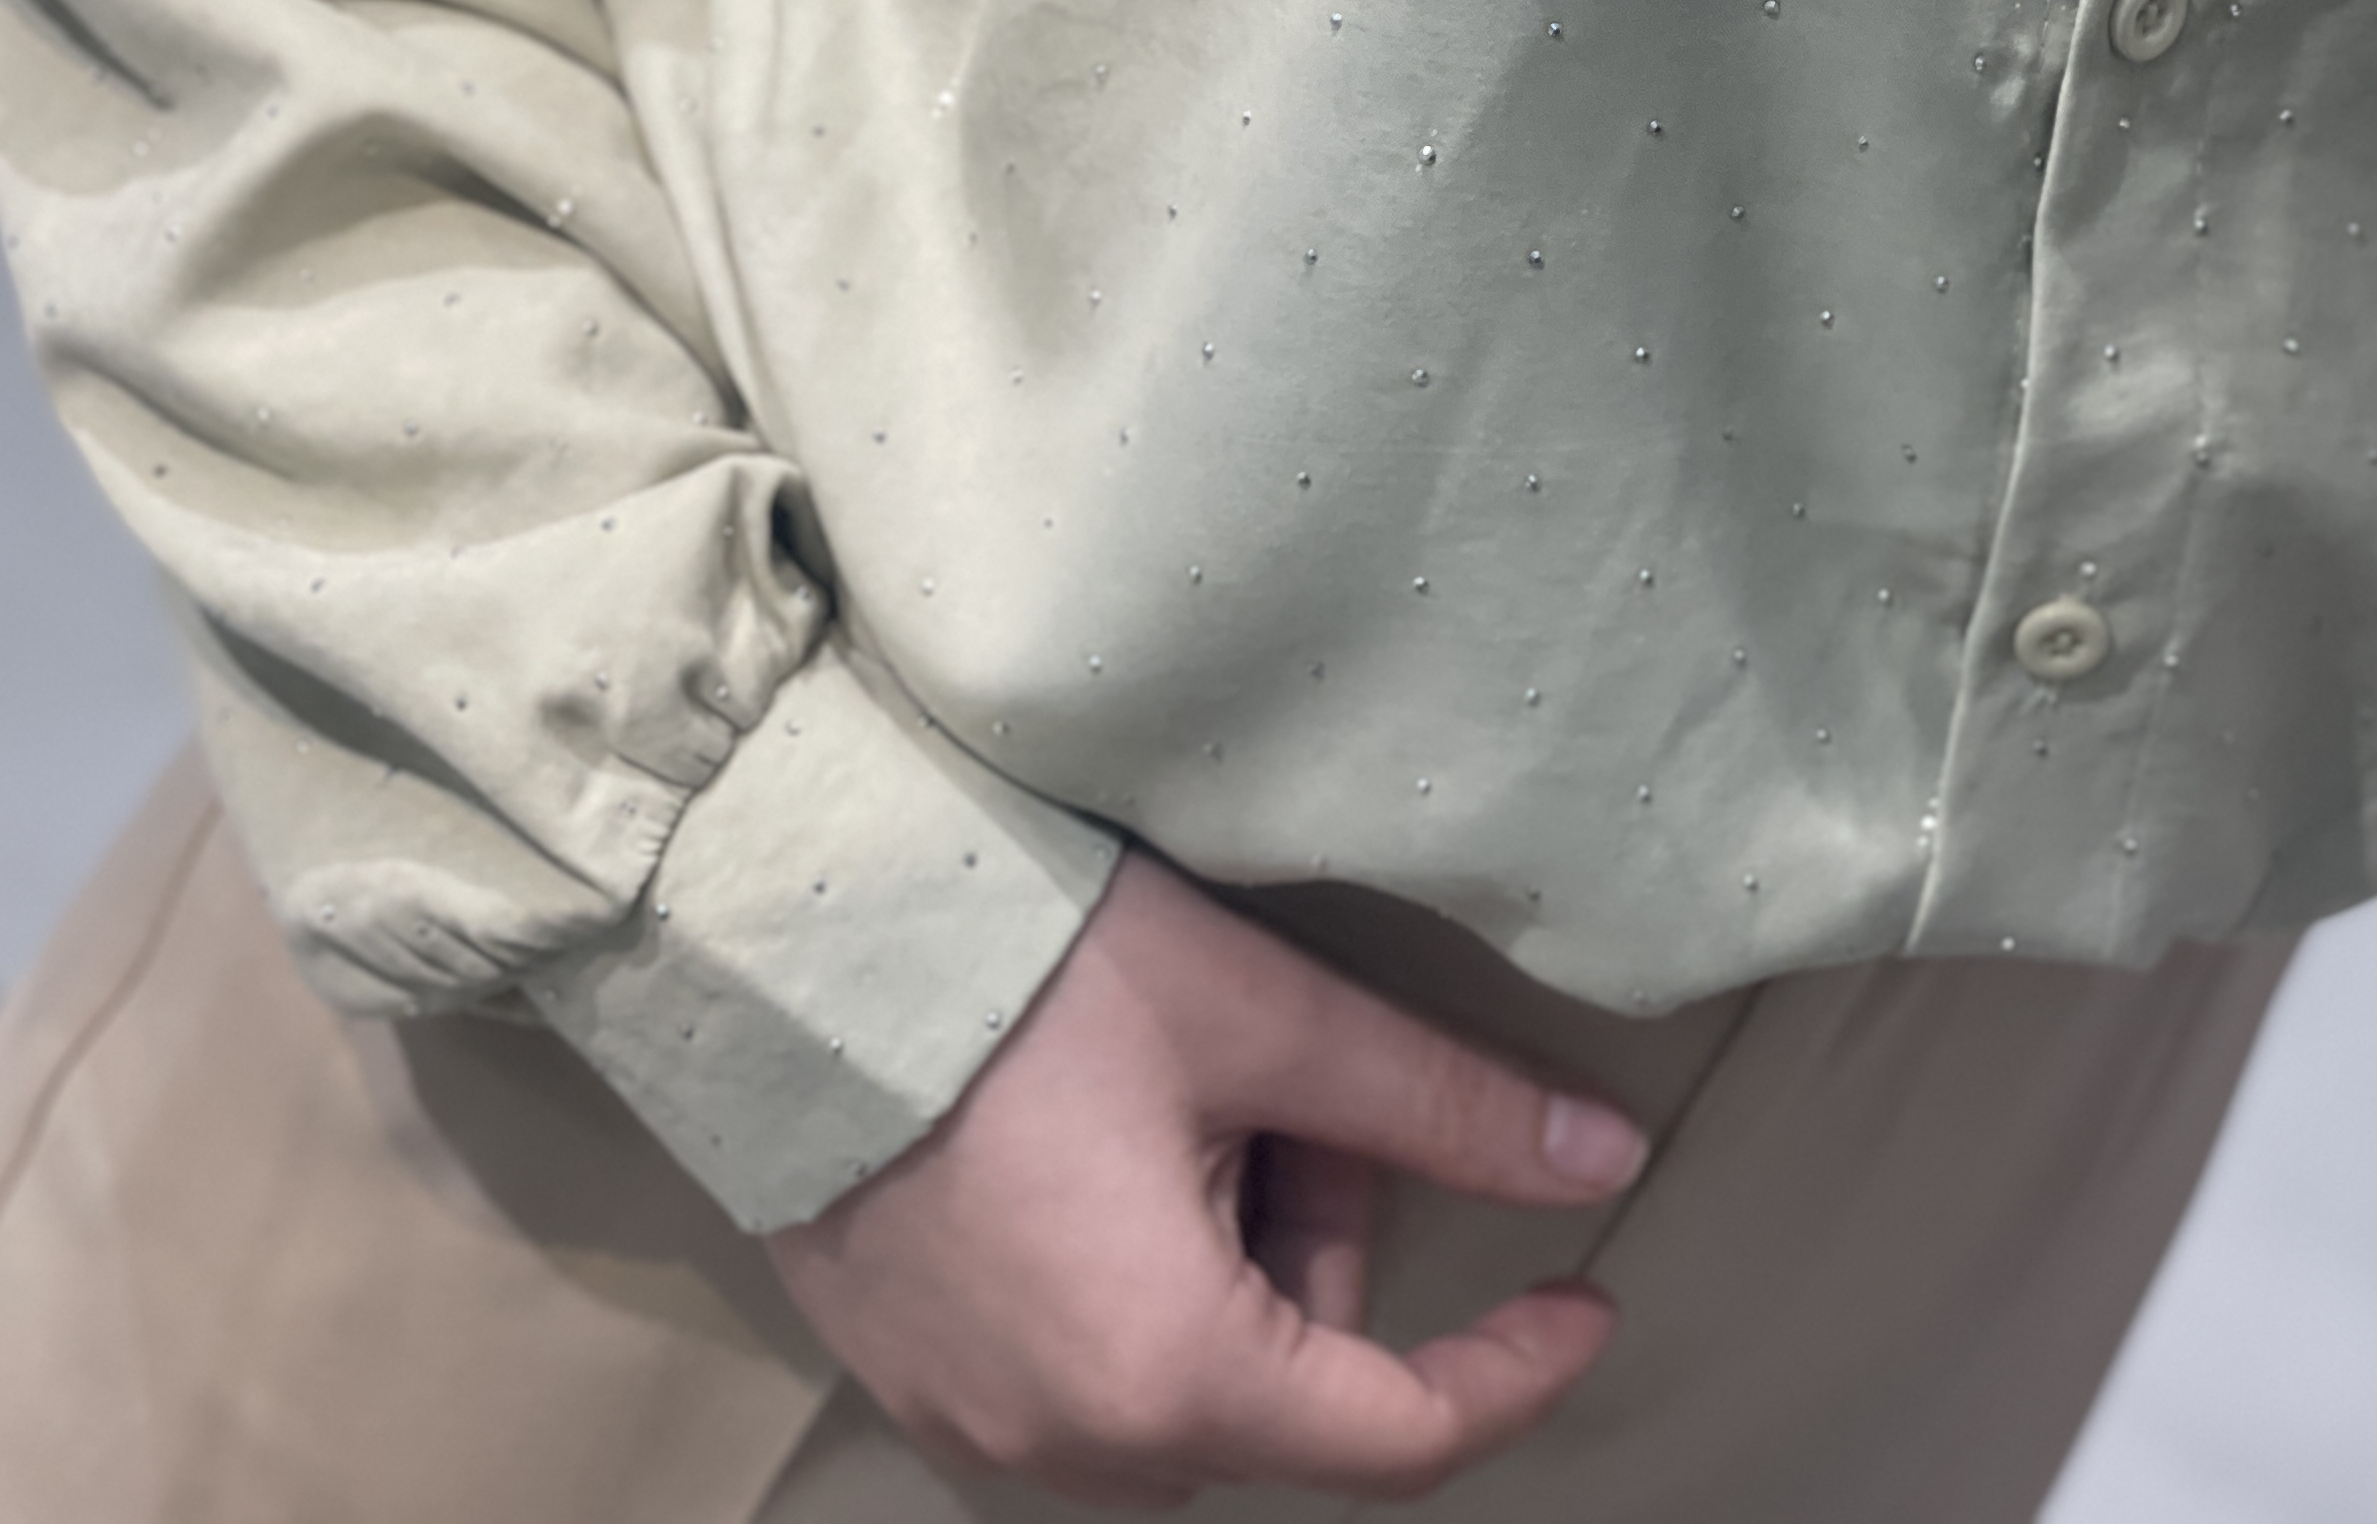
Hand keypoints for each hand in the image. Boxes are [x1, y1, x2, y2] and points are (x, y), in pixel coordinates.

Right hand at [765, 850, 1645, 1508]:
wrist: (777, 932)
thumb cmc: (1021, 967)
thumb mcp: (1257, 1015)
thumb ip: (1441, 1104)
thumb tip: (1599, 1153)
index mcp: (1172, 1378)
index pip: (1403, 1433)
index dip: (1516, 1363)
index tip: (1589, 1289)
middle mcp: (1069, 1445)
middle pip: (1285, 1386)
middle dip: (1326, 1237)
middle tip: (1289, 1084)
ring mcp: (974, 1422)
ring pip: (1187, 1374)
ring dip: (1230, 1255)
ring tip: (1182, 1088)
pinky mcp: (913, 1372)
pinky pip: (1082, 1365)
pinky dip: (1136, 1271)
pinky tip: (1100, 1130)